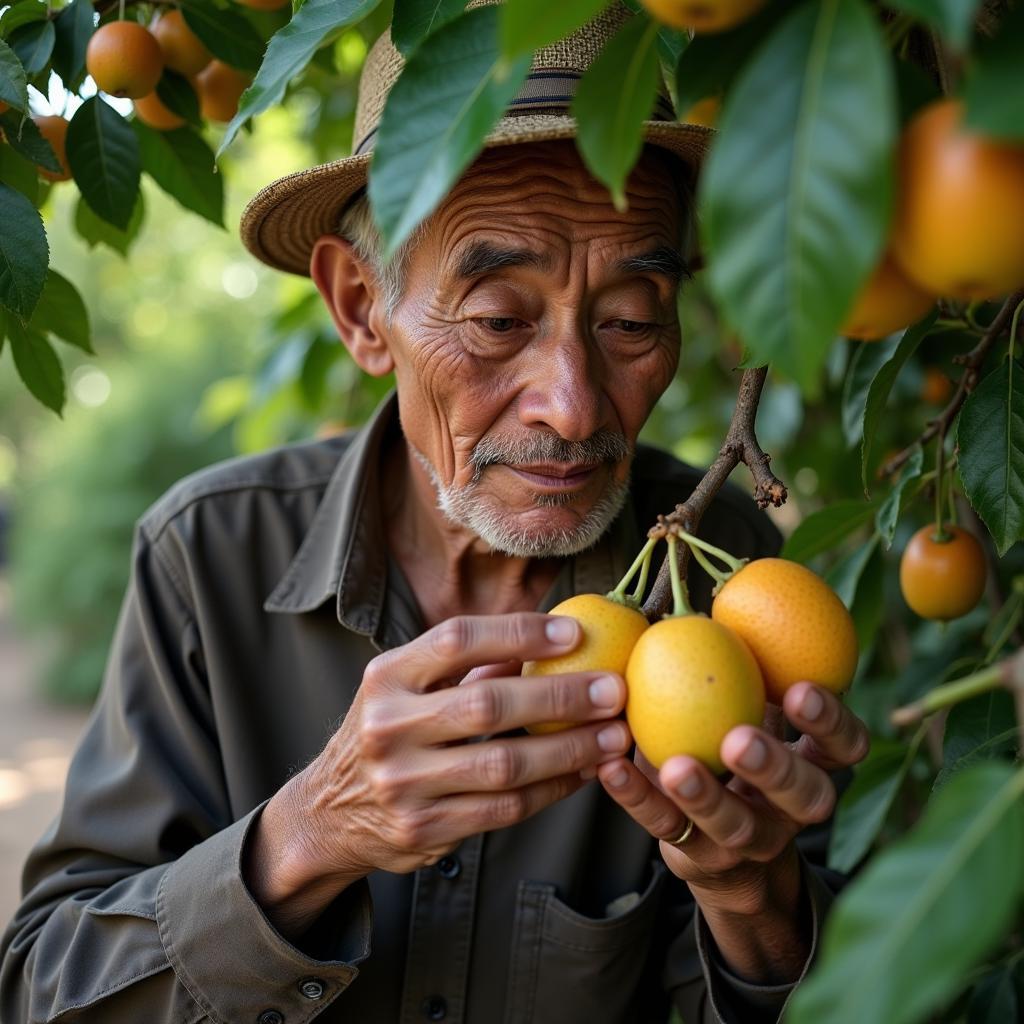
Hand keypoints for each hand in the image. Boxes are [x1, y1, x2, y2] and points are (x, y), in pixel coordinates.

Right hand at [246, 613, 630, 933]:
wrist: (328, 813)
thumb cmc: (385, 733)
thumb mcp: (404, 689)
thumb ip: (464, 666)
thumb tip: (546, 637)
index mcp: (386, 677)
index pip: (456, 641)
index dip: (518, 633)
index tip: (574, 633)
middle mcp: (389, 727)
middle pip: (488, 705)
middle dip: (562, 695)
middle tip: (614, 689)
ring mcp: (404, 783)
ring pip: (504, 764)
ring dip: (570, 749)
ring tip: (615, 736)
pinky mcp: (424, 828)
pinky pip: (505, 808)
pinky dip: (552, 789)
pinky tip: (584, 773)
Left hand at [595, 683, 868, 979]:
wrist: (732, 856)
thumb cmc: (742, 758)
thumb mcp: (761, 717)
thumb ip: (752, 675)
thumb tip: (719, 597)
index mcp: (814, 766)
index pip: (845, 748)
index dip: (831, 724)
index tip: (800, 690)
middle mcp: (789, 810)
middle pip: (802, 795)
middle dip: (775, 767)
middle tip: (742, 740)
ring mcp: (744, 839)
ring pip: (736, 826)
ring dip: (706, 797)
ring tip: (676, 767)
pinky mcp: (693, 853)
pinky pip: (665, 827)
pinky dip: (635, 797)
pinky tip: (610, 767)